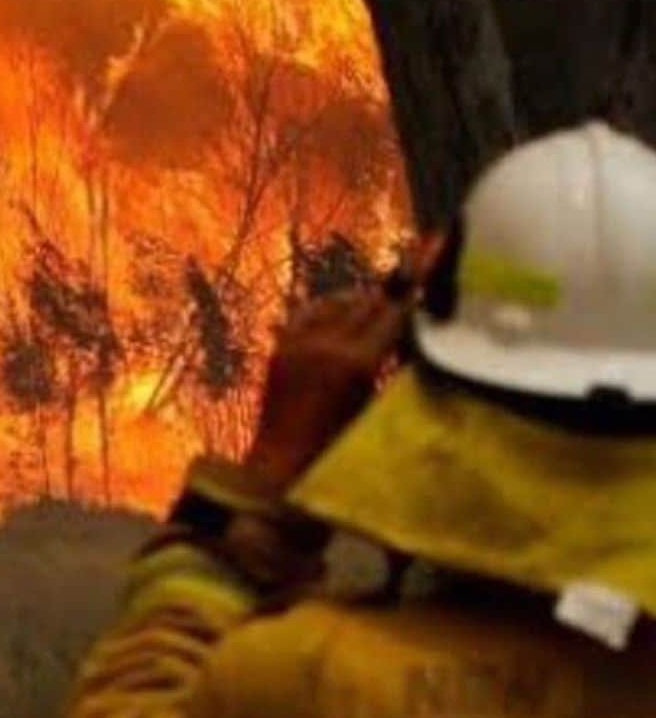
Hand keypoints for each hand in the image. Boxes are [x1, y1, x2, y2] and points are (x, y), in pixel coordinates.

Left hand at [244, 237, 441, 491]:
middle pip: (369, 300)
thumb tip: (412, 331)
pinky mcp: (279, 347)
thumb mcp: (379, 412)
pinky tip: (344, 318)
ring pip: (339, 302)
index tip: (437, 241)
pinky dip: (332, 311)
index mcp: (356, 363)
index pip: (395, 308)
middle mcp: (324, 343)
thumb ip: (395, 366)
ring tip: (382, 312)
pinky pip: (310, 313)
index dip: (418, 276)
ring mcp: (297, 343)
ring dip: (363, 301)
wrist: (281, 476)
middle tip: (422, 265)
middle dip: (395, 287)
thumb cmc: (341, 458)